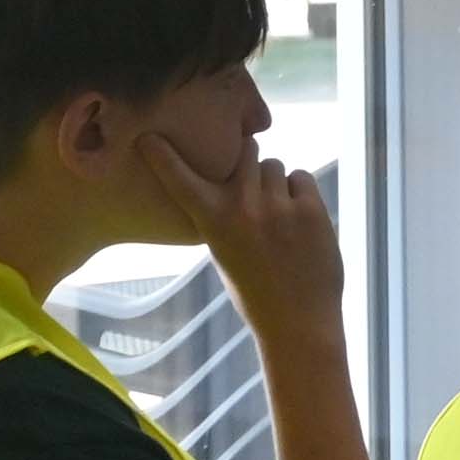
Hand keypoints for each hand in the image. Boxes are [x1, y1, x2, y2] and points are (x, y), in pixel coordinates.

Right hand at [137, 127, 339, 321]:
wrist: (298, 322)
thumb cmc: (256, 292)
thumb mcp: (224, 253)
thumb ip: (223, 216)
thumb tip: (235, 181)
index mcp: (212, 222)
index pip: (180, 180)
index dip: (162, 156)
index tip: (148, 137)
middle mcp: (243, 207)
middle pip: (246, 151)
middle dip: (248, 161)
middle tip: (253, 182)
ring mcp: (278, 206)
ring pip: (274, 165)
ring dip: (275, 182)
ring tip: (278, 213)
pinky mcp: (311, 209)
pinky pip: (301, 177)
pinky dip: (300, 192)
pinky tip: (299, 219)